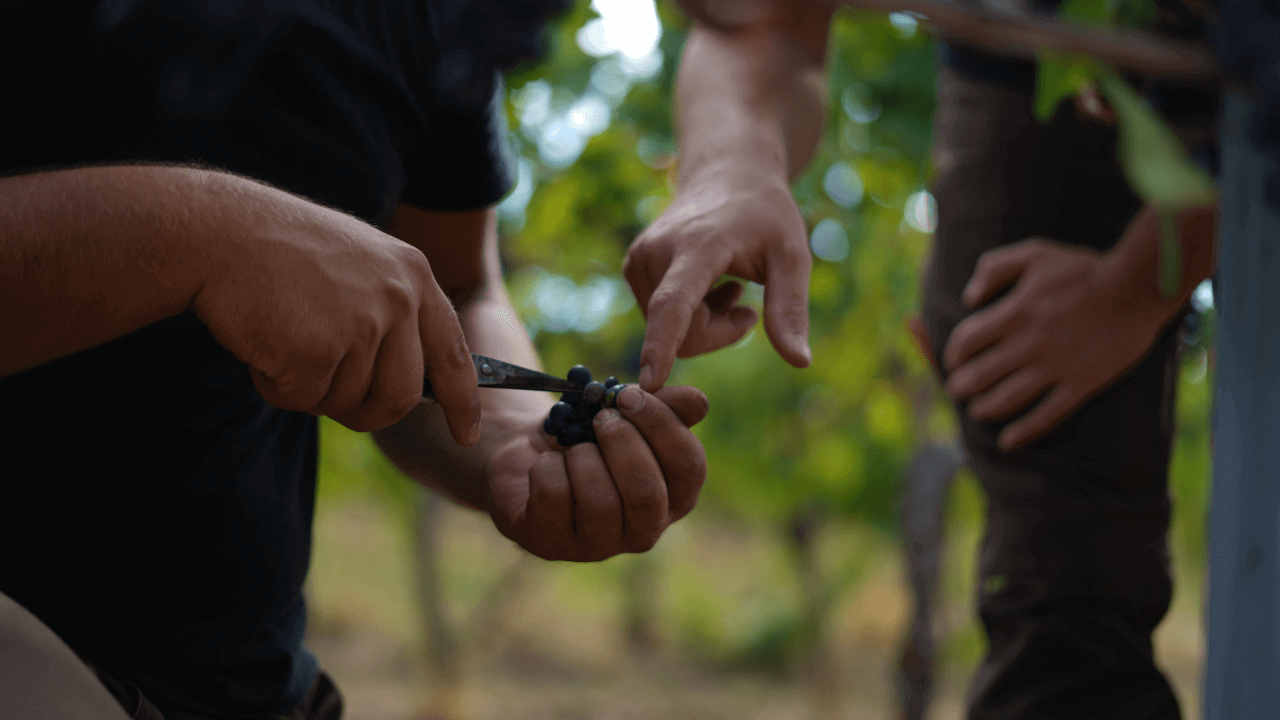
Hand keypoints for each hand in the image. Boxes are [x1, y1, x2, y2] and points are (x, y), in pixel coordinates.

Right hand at [192, 195, 479, 441]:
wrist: (219, 231)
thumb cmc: (280, 251)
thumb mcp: (358, 264)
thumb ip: (391, 314)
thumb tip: (406, 387)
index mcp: (414, 275)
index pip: (452, 354)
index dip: (462, 401)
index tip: (466, 433)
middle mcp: (398, 299)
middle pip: (400, 397)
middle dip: (364, 410)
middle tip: (322, 390)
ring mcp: (362, 325)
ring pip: (347, 402)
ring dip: (309, 389)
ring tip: (284, 336)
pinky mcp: (319, 350)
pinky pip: (303, 399)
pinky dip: (276, 385)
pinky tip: (262, 340)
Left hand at [486, 386, 709, 560]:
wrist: (529, 452)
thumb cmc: (588, 434)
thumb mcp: (627, 413)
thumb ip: (666, 405)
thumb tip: (697, 402)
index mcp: (674, 498)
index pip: (689, 468)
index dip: (661, 425)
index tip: (628, 395)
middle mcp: (644, 530)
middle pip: (646, 492)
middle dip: (622, 443)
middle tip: (601, 417)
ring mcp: (598, 545)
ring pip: (600, 502)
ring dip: (582, 457)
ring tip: (573, 447)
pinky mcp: (553, 544)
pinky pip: (554, 496)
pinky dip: (547, 465)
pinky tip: (547, 465)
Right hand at [623, 178, 811, 391]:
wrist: (726, 174)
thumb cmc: (765, 215)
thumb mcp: (792, 256)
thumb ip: (791, 309)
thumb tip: (799, 362)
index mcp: (698, 246)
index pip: (673, 304)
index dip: (661, 345)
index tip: (650, 380)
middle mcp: (657, 252)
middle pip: (681, 333)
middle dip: (719, 334)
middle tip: (747, 305)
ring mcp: (639, 260)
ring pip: (669, 332)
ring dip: (705, 323)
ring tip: (726, 285)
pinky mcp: (633, 268)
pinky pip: (660, 319)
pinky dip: (688, 315)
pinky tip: (708, 284)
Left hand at [942, 238, 1172, 450]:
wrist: (1137, 288)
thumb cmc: (1083, 269)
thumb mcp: (1034, 253)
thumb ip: (994, 268)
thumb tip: (968, 298)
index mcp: (1015, 312)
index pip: (967, 341)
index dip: (953, 354)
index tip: (952, 360)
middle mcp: (1029, 344)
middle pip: (979, 375)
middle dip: (961, 386)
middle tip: (957, 390)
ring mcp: (1055, 368)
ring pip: (1007, 399)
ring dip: (984, 408)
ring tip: (977, 410)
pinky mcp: (1080, 384)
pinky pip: (1046, 415)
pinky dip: (1024, 431)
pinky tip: (1008, 440)